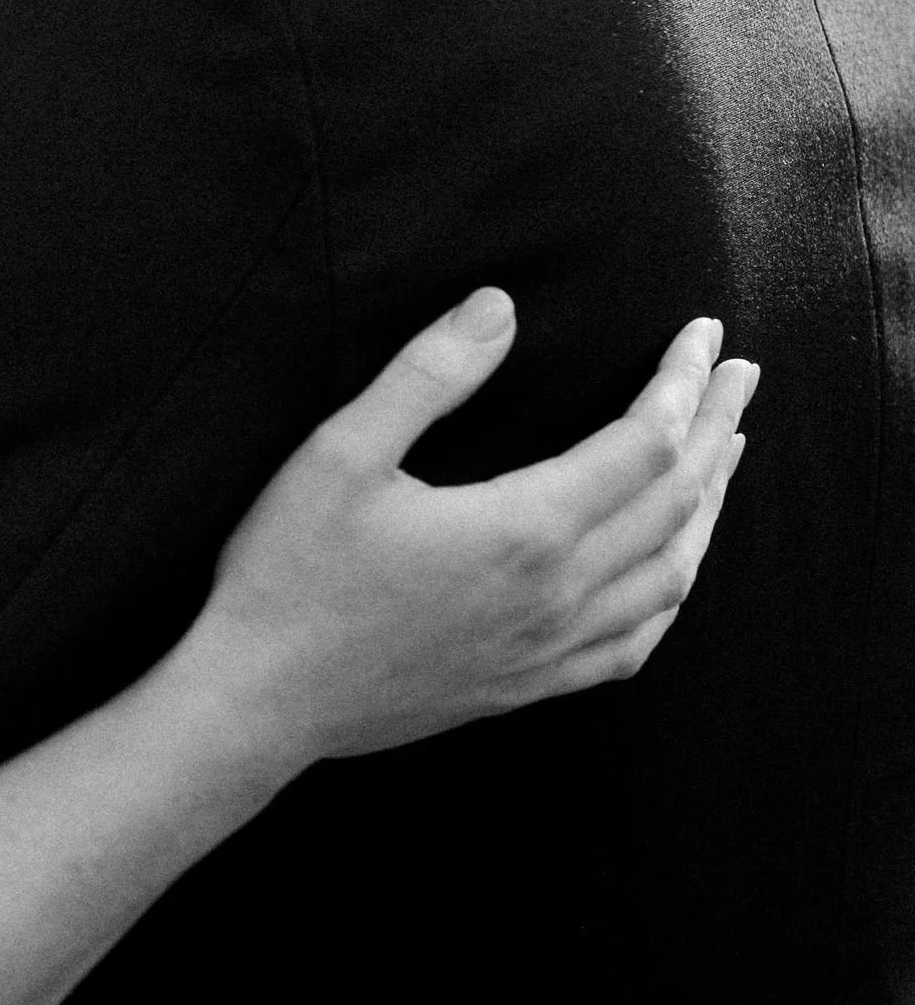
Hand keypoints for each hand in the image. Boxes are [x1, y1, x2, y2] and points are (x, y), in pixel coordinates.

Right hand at [177, 295, 754, 773]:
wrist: (260, 698)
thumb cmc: (292, 572)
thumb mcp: (342, 453)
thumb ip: (429, 375)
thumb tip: (500, 305)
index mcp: (524, 528)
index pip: (644, 441)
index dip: (682, 382)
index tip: (704, 334)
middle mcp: (557, 593)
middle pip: (675, 501)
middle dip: (717, 428)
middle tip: (744, 374)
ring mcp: (548, 648)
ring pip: (671, 574)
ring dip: (710, 506)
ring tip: (727, 454)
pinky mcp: (528, 685)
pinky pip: (635, 643)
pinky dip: (673, 594)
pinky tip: (674, 572)